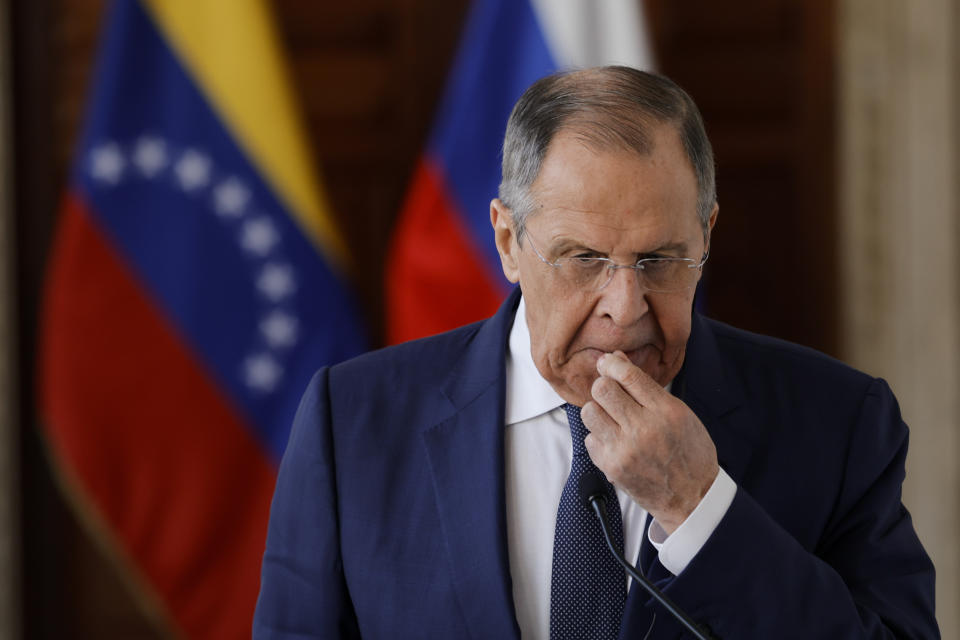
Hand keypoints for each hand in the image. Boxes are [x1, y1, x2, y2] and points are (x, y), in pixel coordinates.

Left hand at [581, 351, 718, 533]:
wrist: (692, 498)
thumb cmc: (690, 453)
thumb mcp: (680, 414)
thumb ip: (647, 388)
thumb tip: (617, 360)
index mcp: (666, 411)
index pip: (628, 376)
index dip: (612, 363)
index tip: (607, 362)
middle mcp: (643, 429)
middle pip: (602, 389)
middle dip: (604, 386)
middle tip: (611, 393)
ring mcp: (624, 450)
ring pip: (589, 412)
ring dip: (598, 411)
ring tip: (612, 419)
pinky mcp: (611, 467)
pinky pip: (589, 439)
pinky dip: (599, 437)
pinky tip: (615, 441)